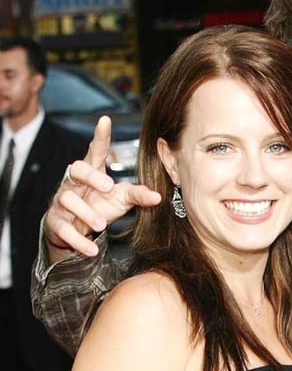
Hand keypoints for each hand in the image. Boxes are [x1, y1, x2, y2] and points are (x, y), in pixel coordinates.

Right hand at [44, 116, 160, 260]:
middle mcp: (74, 183)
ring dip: (86, 213)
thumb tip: (158, 196)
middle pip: (76, 169)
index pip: (96, 151)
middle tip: (109, 186)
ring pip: (68, 200)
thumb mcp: (121, 198)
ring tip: (102, 225)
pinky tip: (92, 250)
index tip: (106, 120)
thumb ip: (138, 195)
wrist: (78, 230)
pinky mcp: (55, 222)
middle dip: (91, 177)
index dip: (100, 136)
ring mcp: (62, 201)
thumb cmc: (100, 205)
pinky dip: (78, 240)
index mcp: (92, 172)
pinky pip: (63, 228)